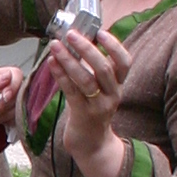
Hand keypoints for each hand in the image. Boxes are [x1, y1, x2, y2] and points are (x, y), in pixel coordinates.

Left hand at [0, 64, 21, 127]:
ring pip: (18, 107)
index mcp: (6, 75)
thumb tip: (8, 75)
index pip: (17, 75)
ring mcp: (20, 99)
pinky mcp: (20, 111)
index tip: (5, 97)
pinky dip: (4, 120)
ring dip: (2, 114)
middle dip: (3, 105)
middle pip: (19, 93)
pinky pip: (18, 116)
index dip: (13, 87)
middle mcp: (16, 85)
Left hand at [54, 24, 132, 176]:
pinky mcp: (83, 115)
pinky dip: (60, 75)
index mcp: (119, 85)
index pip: (125, 62)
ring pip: (85, 79)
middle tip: (71, 34)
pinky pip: (71, 91)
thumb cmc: (93, 110)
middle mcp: (113, 95)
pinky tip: (51, 63)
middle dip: (86, 49)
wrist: (92, 144)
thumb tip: (79, 41)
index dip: (115, 46)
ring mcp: (99, 106)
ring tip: (56, 46)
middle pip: (103, 68)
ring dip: (69, 60)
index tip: (100, 32)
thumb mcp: (102, 90)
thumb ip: (95, 70)